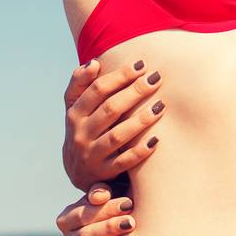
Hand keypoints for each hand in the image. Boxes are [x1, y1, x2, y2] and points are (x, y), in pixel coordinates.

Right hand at [56, 183, 135, 235]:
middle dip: (108, 229)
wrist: (125, 224)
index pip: (84, 214)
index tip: (129, 204)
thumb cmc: (116, 204)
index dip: (106, 209)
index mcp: (68, 218)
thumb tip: (100, 196)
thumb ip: (101, 190)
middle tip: (130, 223)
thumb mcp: (110, 192)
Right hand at [63, 59, 165, 188]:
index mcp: (74, 113)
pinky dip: (139, 152)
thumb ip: (80, 83)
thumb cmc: (84, 126)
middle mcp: (80, 133)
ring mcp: (91, 154)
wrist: (77, 169)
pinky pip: (123, 162)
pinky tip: (156, 140)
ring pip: (117, 136)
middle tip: (156, 78)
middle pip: (110, 109)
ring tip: (160, 106)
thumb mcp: (76, 106)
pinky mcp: (103, 172)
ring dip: (140, 120)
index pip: (97, 90)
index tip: (141, 64)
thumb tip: (94, 62)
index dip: (119, 76)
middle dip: (134, 92)